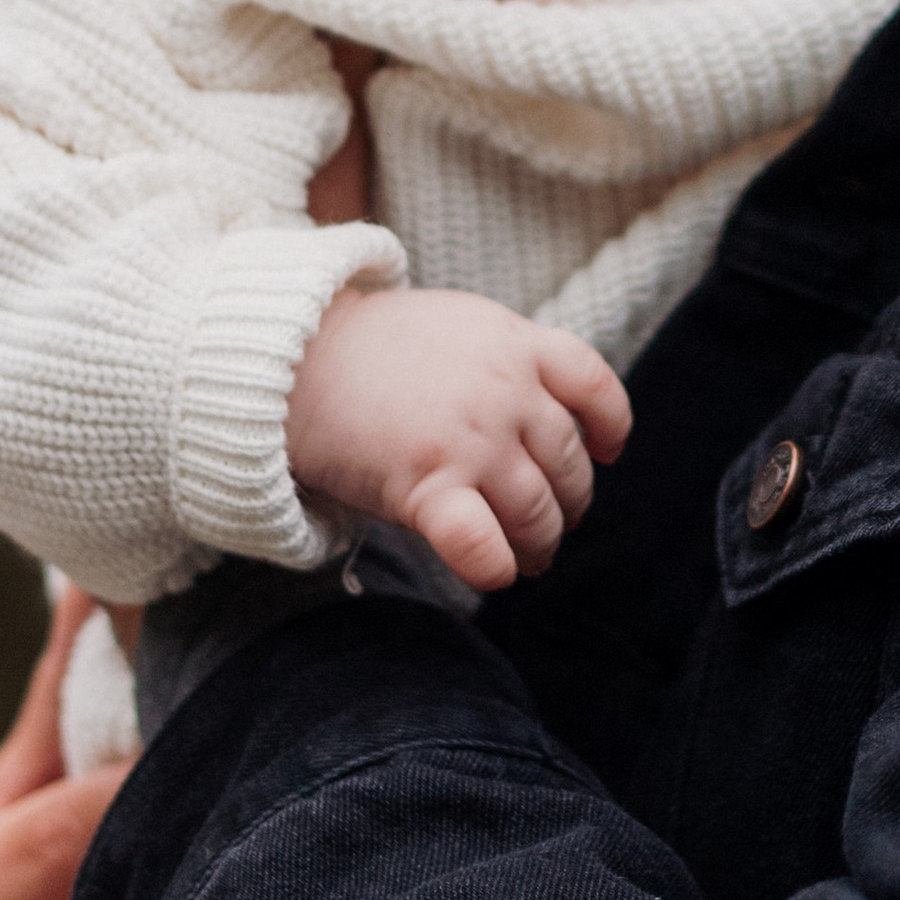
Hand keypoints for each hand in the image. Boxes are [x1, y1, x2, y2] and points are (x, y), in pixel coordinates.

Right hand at [288, 286, 631, 591]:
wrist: (289, 357)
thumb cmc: (368, 349)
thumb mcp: (456, 326)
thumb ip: (505, 361)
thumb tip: (543, 417)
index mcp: (514, 342)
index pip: (595, 386)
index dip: (610, 428)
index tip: (606, 454)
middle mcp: (504, 391)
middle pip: (568, 464)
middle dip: (568, 503)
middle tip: (552, 524)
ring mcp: (470, 439)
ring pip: (537, 511)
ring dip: (539, 544)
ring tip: (530, 558)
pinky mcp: (427, 484)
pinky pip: (482, 544)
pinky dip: (497, 566)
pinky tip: (497, 573)